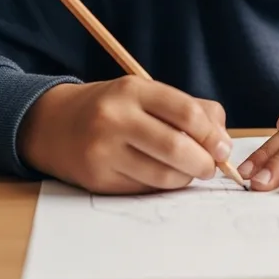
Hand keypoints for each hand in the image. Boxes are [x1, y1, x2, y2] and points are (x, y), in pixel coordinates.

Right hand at [17, 77, 231, 193]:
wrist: (54, 123)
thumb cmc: (113, 107)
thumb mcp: (146, 93)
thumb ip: (190, 108)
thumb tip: (223, 141)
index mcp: (133, 89)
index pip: (186, 112)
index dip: (212, 134)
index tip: (223, 148)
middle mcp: (116, 117)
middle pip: (176, 147)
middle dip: (204, 163)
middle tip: (211, 167)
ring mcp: (103, 150)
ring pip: (162, 175)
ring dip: (185, 178)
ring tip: (189, 172)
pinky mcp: (97, 179)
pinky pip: (143, 189)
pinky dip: (162, 187)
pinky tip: (163, 177)